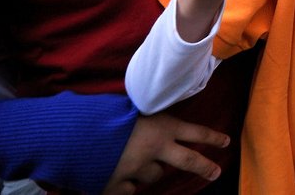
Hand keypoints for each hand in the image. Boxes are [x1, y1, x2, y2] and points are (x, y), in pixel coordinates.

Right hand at [101, 113, 228, 194]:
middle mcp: (155, 149)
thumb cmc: (100, 113)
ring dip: (148, 169)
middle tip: (215, 172)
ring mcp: (138, 169)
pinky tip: (117, 175)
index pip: (196, 132)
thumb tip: (156, 124)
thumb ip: (147, 118)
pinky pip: (130, 189)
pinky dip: (126, 184)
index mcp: (161, 126)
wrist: (68, 133)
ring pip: (155, 175)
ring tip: (131, 158)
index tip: (226, 142)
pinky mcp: (118, 185)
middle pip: (189, 160)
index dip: (213, 138)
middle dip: (205, 166)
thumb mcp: (131, 108)